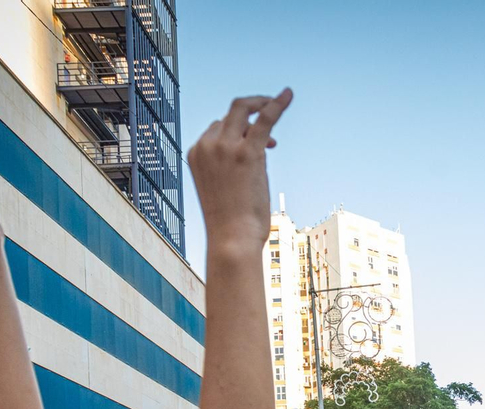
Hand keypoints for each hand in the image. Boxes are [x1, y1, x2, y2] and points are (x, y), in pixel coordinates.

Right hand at [187, 90, 291, 256]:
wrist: (232, 239)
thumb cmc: (230, 221)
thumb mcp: (223, 186)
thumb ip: (232, 164)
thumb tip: (256, 149)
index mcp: (195, 152)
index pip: (217, 126)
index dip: (240, 130)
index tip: (263, 144)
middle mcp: (207, 145)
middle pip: (230, 113)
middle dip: (251, 112)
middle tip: (270, 119)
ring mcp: (225, 147)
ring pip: (243, 109)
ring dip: (263, 107)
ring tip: (279, 106)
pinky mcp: (247, 153)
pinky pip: (264, 119)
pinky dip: (277, 104)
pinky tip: (289, 94)